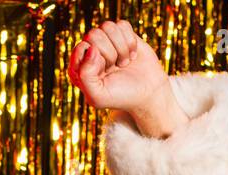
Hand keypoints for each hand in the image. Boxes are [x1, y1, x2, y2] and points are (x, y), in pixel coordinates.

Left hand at [68, 20, 187, 136]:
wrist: (148, 92)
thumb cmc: (121, 96)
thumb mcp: (98, 96)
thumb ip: (84, 76)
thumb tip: (92, 48)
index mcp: (78, 67)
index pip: (81, 48)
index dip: (95, 60)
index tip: (104, 73)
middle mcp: (90, 51)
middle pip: (94, 34)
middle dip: (110, 54)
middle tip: (115, 68)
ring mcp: (106, 41)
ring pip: (108, 26)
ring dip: (121, 48)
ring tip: (123, 63)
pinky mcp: (122, 34)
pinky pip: (122, 24)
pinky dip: (130, 41)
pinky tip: (131, 55)